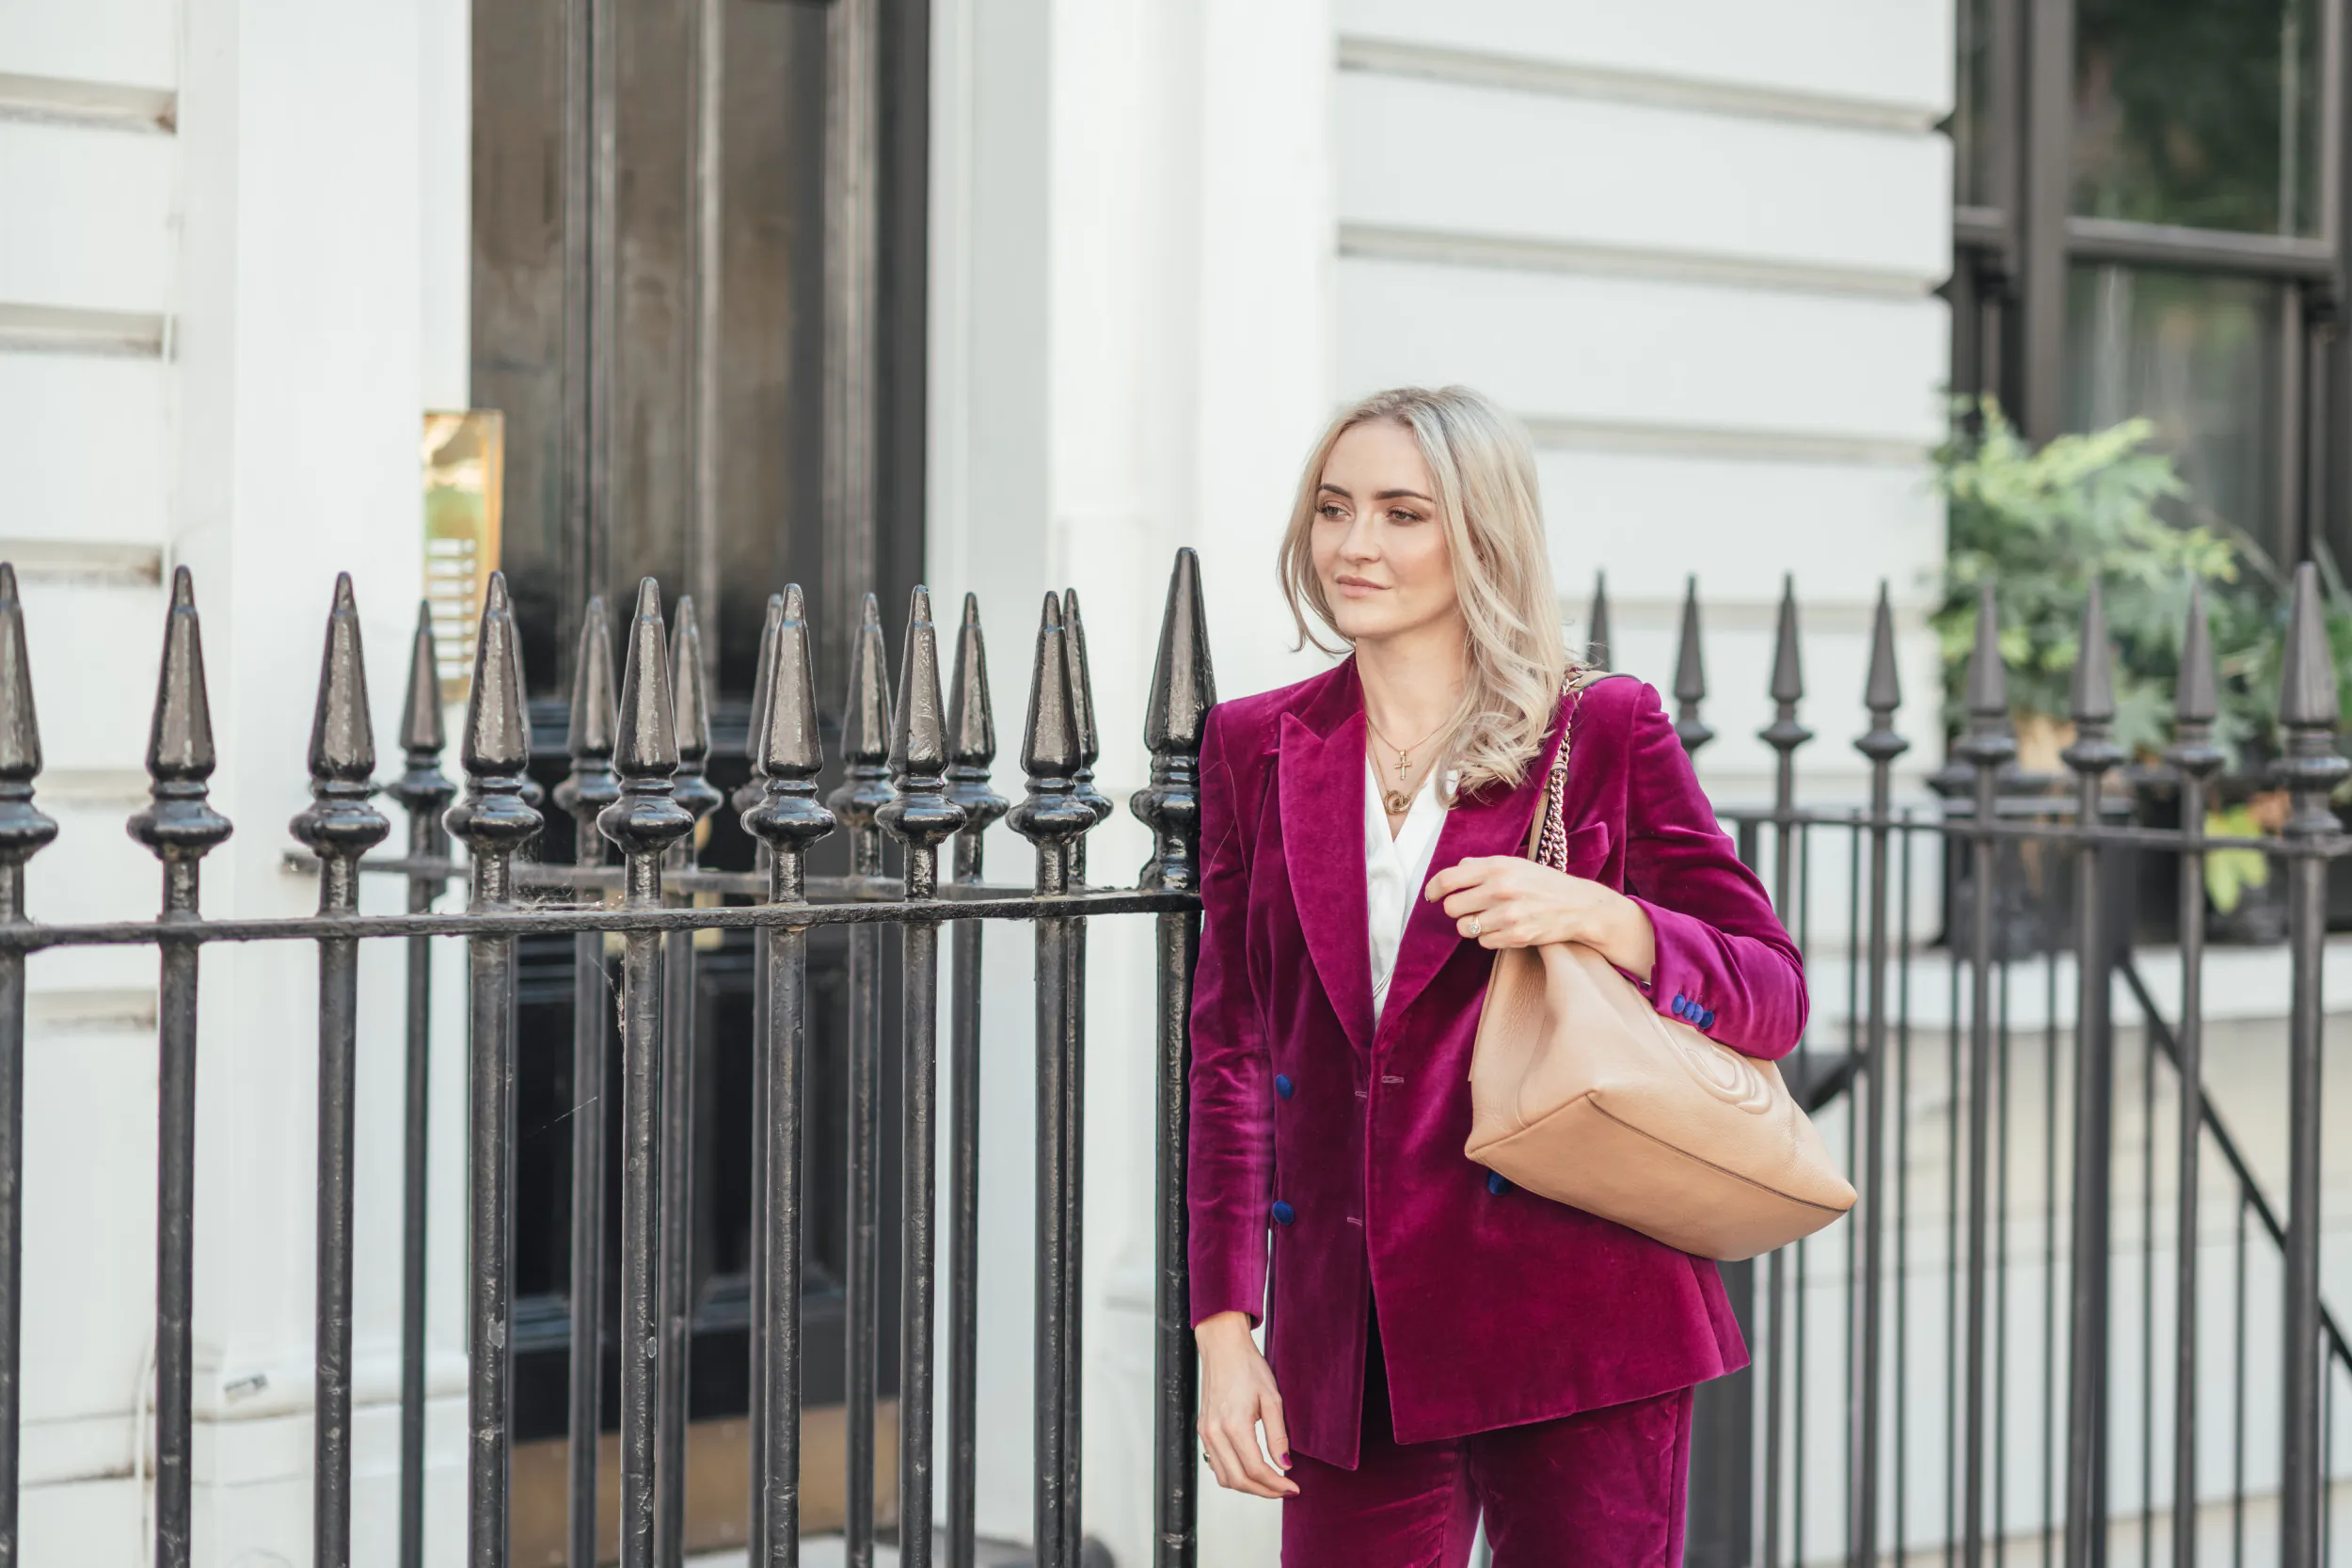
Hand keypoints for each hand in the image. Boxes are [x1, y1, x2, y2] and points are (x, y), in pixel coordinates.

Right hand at [1195, 1311, 1297, 1496]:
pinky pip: (1216, 1465)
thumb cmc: (1249, 1368)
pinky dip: (1234, 1475)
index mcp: (1233, 1425)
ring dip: (1248, 1487)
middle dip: (1265, 1491)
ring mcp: (1205, 1433)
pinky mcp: (1203, 1430)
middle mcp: (1215, 1433)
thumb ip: (1278, 1435)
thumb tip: (1285, 1465)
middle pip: (1239, 1480)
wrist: (1223, 1348)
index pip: (1256, 1469)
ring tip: (1271, 1483)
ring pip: (1225, 1478)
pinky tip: (1251, 1470)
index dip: (1277, 1484)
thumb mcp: (1272, 1398)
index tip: (1294, 1488)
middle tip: (1285, 1490)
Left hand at [1423, 855, 1655, 978]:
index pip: (1449, 880)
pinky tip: (1504, 927)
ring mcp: (1508, 915)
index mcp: (1497, 867)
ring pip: (1465, 928)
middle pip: (1452, 908)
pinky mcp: (1515, 936)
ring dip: (1472, 925)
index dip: (1434, 889)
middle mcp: (1500, 889)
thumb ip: (1483, 866)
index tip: (1432, 895)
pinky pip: (1483, 942)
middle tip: (1469, 907)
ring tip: (1490, 917)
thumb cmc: (1543, 883)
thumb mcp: (1515, 864)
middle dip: (1456, 909)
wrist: (1578, 906)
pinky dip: (1489, 937)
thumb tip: (1457, 869)